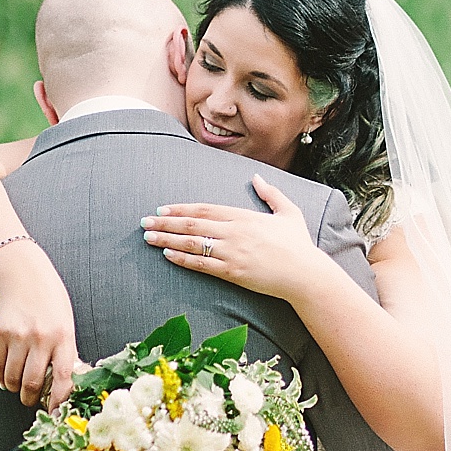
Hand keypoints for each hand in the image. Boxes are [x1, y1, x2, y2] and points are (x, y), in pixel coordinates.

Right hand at [0, 240, 87, 407]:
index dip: (58, 400)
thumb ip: (65, 350)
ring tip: (16, 387)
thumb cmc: (49, 299)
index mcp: (63, 336)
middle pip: (32, 383)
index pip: (63, 378)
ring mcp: (18, 336)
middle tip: (29, 401)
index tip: (55, 413)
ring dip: (13, 388)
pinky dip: (0, 376)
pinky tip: (4, 376)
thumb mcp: (65, 322)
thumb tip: (65, 382)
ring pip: (12, 378)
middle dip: (29, 398)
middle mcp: (41, 338)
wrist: (21, 273)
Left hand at [140, 176, 329, 300]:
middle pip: (192, 223)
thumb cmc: (298, 245)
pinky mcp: (232, 272)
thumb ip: (271, 193)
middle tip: (144, 222)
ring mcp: (232, 252)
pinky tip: (167, 254)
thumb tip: (257, 176)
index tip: (162, 208)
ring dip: (166, 239)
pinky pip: (201, 264)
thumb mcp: (289, 212)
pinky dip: (182, 259)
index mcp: (244, 216)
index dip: (181, 208)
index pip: (205, 209)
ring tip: (148, 237)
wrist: (306, 274)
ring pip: (192, 243)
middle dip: (165, 222)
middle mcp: (234, 232)